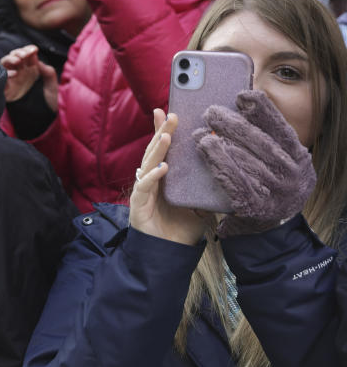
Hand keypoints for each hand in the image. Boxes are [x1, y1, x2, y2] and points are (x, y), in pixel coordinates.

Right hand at [0, 45, 57, 108]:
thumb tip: (39, 62)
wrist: (44, 120)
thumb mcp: (52, 86)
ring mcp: (12, 81)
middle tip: (25, 55)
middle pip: (14, 57)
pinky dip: (5, 74)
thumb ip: (49, 73)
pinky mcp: (6, 90)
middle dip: (18, 53)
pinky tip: (14, 74)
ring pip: (5, 64)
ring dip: (10, 59)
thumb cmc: (48, 103)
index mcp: (30, 70)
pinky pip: (1, 79)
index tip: (34, 49)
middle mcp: (19, 73)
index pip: (25, 54)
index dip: (28, 50)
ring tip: (18, 61)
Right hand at [129, 110, 207, 244]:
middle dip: (161, 131)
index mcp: (164, 177)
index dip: (163, 130)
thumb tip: (228, 179)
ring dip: (157, 148)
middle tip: (170, 114)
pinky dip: (153, 175)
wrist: (166, 253)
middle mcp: (151, 179)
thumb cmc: (180, 229)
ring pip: (148, 163)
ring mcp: (143, 189)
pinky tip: (163, 167)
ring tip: (166, 135)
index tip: (169, 112)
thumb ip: (207, 192)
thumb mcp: (201, 207)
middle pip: (154, 150)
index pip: (163, 149)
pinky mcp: (138, 202)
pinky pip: (145, 185)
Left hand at [193, 90, 315, 235]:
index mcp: (298, 157)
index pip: (280, 127)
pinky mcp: (257, 206)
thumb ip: (266, 137)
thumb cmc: (273, 183)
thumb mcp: (281, 159)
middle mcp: (292, 173)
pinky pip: (236, 180)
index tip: (242, 95)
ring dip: (220, 142)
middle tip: (210, 112)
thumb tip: (243, 105)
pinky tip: (206, 149)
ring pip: (246, 160)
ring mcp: (276, 191)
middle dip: (231, 124)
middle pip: (258, 141)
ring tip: (200, 132)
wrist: (276, 224)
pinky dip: (219, 162)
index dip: (262, 109)